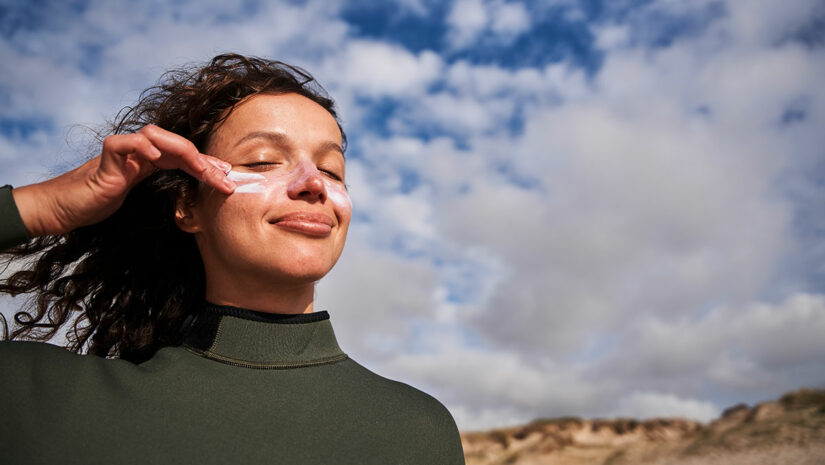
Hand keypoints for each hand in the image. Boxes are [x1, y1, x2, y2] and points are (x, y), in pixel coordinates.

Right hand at [11, 124, 235, 236]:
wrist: (67, 208)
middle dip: (204, 161)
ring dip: (183, 150)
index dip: (208, 166)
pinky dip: (141, 147)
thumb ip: (164, 193)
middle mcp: (141, 151)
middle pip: (179, 146)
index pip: (186, 157)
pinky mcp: (106, 157)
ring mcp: (124, 151)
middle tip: (224, 180)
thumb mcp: (142, 200)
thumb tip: (197, 202)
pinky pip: (124, 143)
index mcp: (151, 161)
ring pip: (157, 136)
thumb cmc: (101, 203)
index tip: (229, 179)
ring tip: (202, 170)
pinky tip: (156, 158)